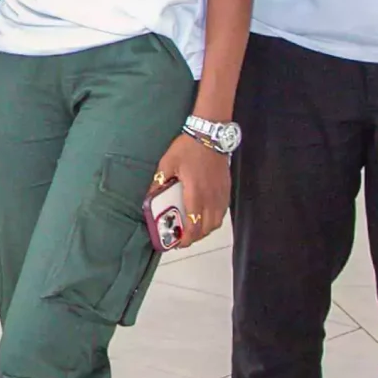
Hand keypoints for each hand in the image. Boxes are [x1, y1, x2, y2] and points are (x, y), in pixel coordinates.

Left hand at [150, 134, 230, 248]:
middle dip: (195, 237)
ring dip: (205, 229)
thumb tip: (150, 198)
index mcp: (195, 194)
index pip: (194, 225)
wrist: (210, 135)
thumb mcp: (167, 164)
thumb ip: (159, 182)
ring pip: (217, 222)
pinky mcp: (227, 190)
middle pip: (207, 228)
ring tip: (193, 228)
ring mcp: (221, 195)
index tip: (177, 243)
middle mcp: (211, 198)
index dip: (187, 238)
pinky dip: (214, 219)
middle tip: (183, 237)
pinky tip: (205, 215)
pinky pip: (222, 212)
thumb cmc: (188, 149)